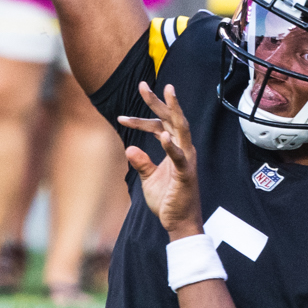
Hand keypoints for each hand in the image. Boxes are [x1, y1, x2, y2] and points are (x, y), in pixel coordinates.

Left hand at [117, 82, 201, 237]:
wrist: (178, 223)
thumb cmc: (168, 200)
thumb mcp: (148, 178)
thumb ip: (141, 162)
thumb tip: (130, 148)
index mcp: (174, 149)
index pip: (158, 126)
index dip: (140, 119)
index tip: (120, 117)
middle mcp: (183, 150)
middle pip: (171, 119)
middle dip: (157, 101)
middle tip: (143, 85)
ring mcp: (186, 160)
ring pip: (181, 129)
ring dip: (174, 110)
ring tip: (167, 93)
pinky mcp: (186, 175)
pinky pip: (180, 157)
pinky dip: (172, 146)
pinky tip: (162, 136)